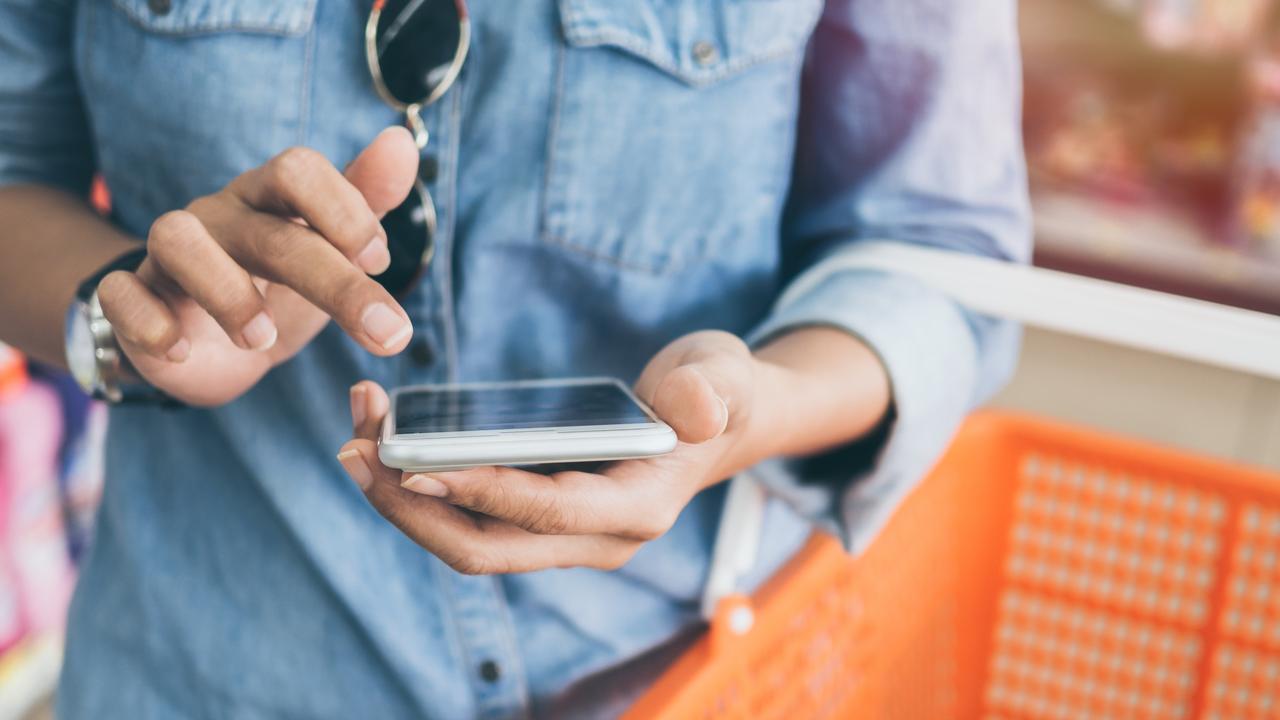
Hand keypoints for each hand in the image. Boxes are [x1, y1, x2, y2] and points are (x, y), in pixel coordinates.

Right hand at [96, 127, 419, 405]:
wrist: (212, 344)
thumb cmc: (280, 285)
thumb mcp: (333, 248)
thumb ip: (368, 199)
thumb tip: (402, 142)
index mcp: (270, 198)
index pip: (298, 169)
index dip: (343, 210)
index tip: (380, 261)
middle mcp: (219, 216)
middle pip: (270, 232)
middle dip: (336, 283)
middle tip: (387, 332)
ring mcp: (168, 254)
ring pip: (176, 240)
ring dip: (225, 292)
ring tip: (263, 340)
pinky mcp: (131, 297)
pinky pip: (119, 293)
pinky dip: (148, 322)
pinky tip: (182, 350)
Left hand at [336, 331, 766, 573]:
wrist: (720, 419)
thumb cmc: (720, 394)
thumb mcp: (727, 378)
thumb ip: (711, 392)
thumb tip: (693, 413)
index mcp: (638, 510)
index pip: (546, 513)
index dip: (479, 492)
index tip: (412, 463)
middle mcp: (595, 540)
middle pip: (485, 548)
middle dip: (412, 507)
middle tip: (355, 451)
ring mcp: (564, 536)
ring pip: (467, 539)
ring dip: (403, 497)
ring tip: (355, 439)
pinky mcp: (539, 517)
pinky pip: (470, 517)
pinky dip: (422, 485)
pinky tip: (387, 442)